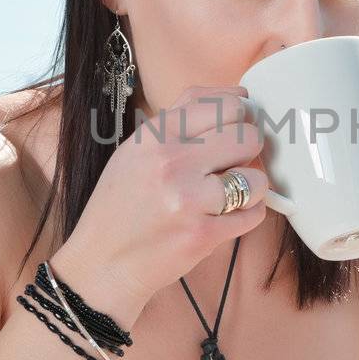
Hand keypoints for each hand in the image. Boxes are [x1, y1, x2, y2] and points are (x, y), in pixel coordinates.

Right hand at [55, 84, 268, 318]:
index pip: (227, 105)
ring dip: (251, 188)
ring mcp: (188, 199)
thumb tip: (240, 96)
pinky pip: (253, 214)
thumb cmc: (122, 204)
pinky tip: (226, 217)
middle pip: (248, 138)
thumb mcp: (138, 149)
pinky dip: (247, 215)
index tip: (236, 130)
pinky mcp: (202, 235)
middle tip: (233, 165)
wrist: (101, 263)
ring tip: (231, 195)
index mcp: (156, 134)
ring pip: (257, 179)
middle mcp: (171, 161)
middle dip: (249, 152)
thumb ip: (182, 118)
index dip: (241, 118)